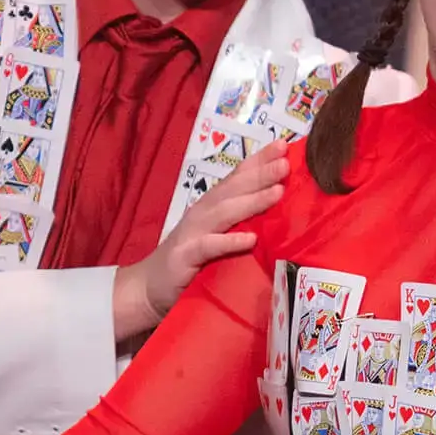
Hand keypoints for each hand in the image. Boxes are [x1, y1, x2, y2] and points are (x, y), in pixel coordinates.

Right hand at [114, 142, 288, 344]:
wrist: (150, 287)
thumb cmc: (192, 260)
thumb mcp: (219, 234)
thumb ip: (241, 219)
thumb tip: (279, 203)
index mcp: (213, 205)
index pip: (237, 177)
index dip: (258, 160)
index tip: (283, 146)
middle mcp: (203, 213)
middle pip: (233, 188)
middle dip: (260, 173)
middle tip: (286, 163)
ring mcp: (192, 233)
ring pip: (224, 212)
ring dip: (251, 200)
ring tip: (277, 192)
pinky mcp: (185, 257)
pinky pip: (209, 247)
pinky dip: (229, 241)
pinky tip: (250, 238)